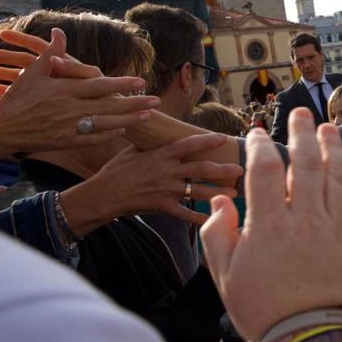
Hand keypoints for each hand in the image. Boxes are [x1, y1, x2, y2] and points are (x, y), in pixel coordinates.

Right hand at [0, 28, 158, 159]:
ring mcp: (69, 127)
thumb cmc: (16, 99)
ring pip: (105, 123)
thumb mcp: (32, 73)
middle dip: (134, 103)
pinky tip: (123, 129)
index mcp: (64, 90)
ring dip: (128, 119)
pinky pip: (93, 138)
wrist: (0, 129)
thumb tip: (59, 31)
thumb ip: (51, 53)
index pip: (99, 86)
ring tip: (147, 115)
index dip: (121, 84)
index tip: (141, 81)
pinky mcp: (65, 141)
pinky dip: (109, 133)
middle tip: (156, 100)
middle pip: (109, 105)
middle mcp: (70, 109)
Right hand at [60, 133, 242, 236]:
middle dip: (223, 169)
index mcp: (162, 155)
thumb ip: (149, 141)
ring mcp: (166, 190)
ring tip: (234, 192)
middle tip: (239, 169)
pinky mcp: (162, 206)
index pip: (190, 144)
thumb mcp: (132, 150)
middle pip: (202, 168)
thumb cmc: (115, 171)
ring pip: (199, 191)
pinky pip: (185, 213)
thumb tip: (153, 124)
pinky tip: (212, 217)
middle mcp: (168, 171)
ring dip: (218, 191)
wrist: (102, 195)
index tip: (224, 138)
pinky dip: (199, 216)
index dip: (208, 140)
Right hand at [201, 108, 341, 341]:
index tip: (257, 136)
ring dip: (332, 147)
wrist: (313, 338)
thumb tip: (221, 201)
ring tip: (329, 128)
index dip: (259, 147)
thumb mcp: (226, 277)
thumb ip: (218, 234)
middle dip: (301, 132)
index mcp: (268, 225)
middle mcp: (304, 218)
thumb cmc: (265, 311)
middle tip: (300, 112)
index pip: (263, 171)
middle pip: (304, 162)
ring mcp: (336, 227)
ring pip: (335, 174)